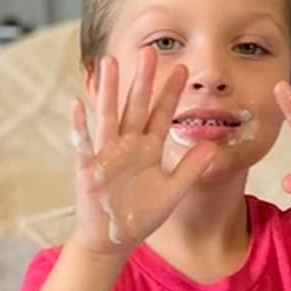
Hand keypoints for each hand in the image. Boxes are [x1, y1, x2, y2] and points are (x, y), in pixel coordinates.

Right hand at [70, 48, 216, 255]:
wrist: (113, 240)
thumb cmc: (140, 216)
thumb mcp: (172, 192)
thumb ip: (190, 169)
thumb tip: (214, 146)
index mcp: (148, 149)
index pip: (161, 114)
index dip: (171, 93)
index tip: (184, 69)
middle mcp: (127, 146)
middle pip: (135, 106)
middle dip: (143, 80)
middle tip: (151, 51)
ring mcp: (106, 155)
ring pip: (109, 116)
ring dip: (109, 90)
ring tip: (109, 62)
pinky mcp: (88, 169)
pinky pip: (84, 145)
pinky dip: (80, 127)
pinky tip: (77, 105)